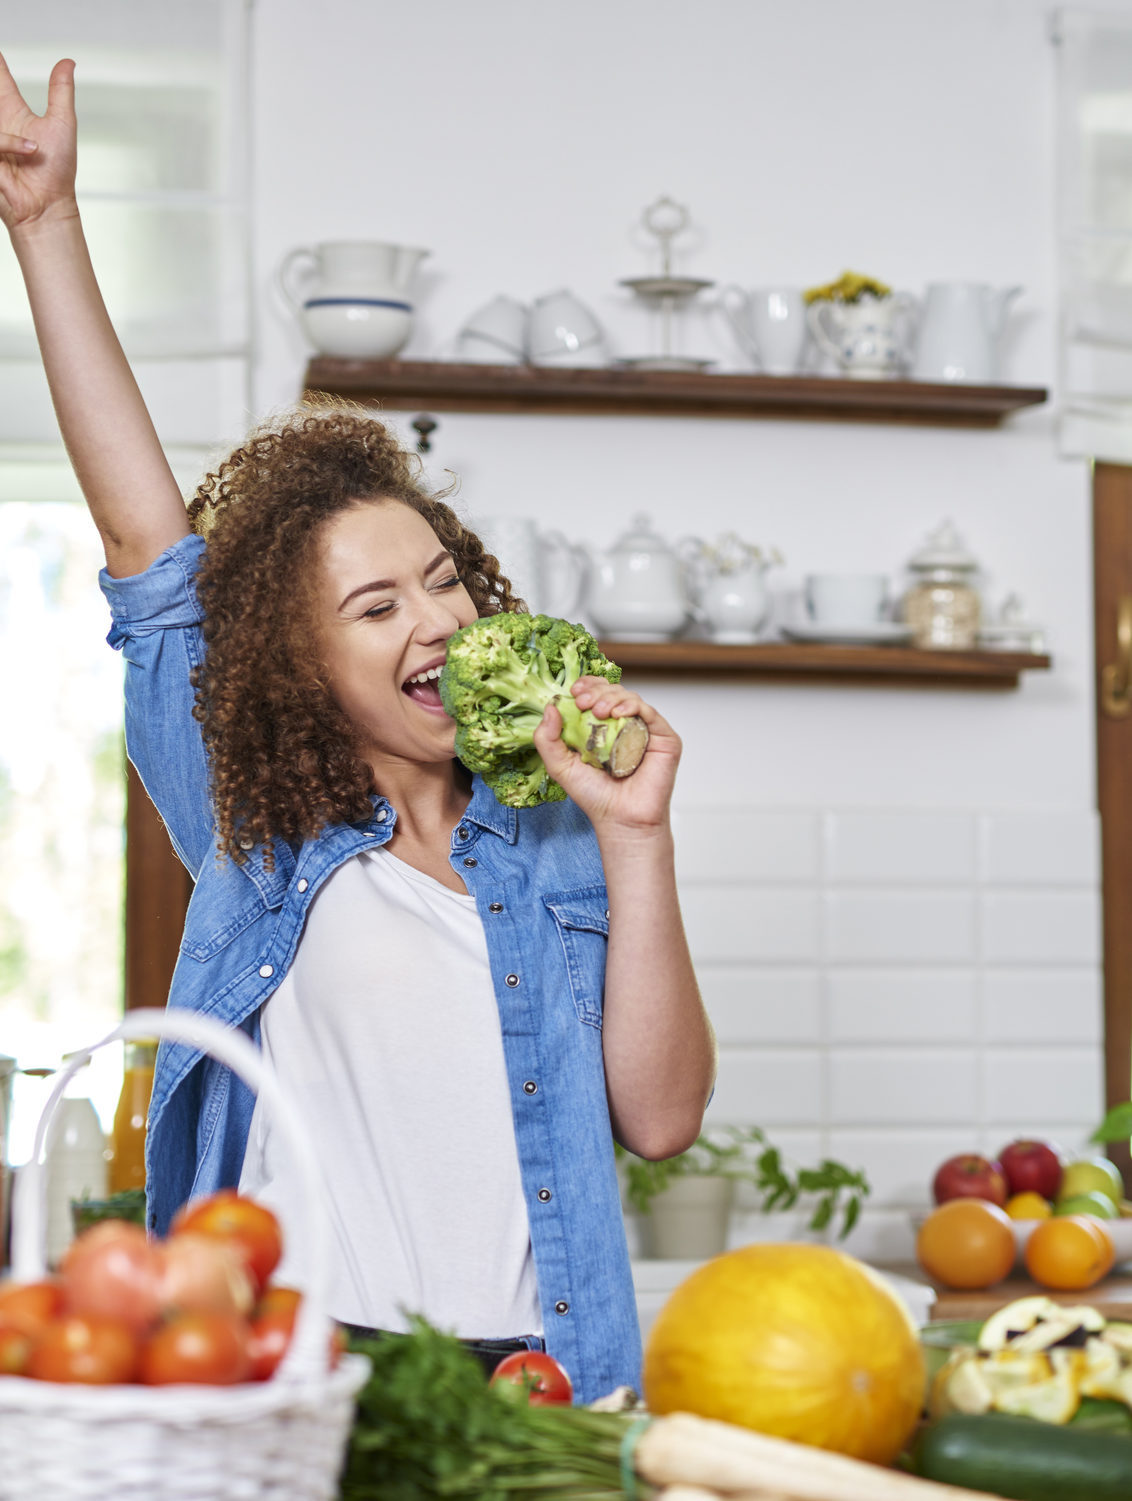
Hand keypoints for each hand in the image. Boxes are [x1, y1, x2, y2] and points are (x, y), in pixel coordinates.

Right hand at [0, 55, 76, 232]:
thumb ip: (60, 91)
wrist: (46, 206)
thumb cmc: (56, 172)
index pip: (0, 77)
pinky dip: (5, 145)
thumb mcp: (62, 124)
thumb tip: (68, 61)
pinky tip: (17, 160)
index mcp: (13, 109)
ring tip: (32, 151)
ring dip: (8, 140)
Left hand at [531, 675, 680, 837]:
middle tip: (583, 702)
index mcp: (602, 727)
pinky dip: (633, 706)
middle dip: (597, 691)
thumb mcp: (560, 765)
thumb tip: (550, 706)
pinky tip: (618, 713)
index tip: (574, 691)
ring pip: (630, 698)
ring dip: (612, 698)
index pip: (596, 695)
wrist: (621, 819)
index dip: (587, 686)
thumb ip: (547, 738)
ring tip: (599, 710)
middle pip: (613, 692)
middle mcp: (624, 725)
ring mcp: (645, 731)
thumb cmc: (594, 796)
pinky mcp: (665, 739)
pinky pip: (650, 713)